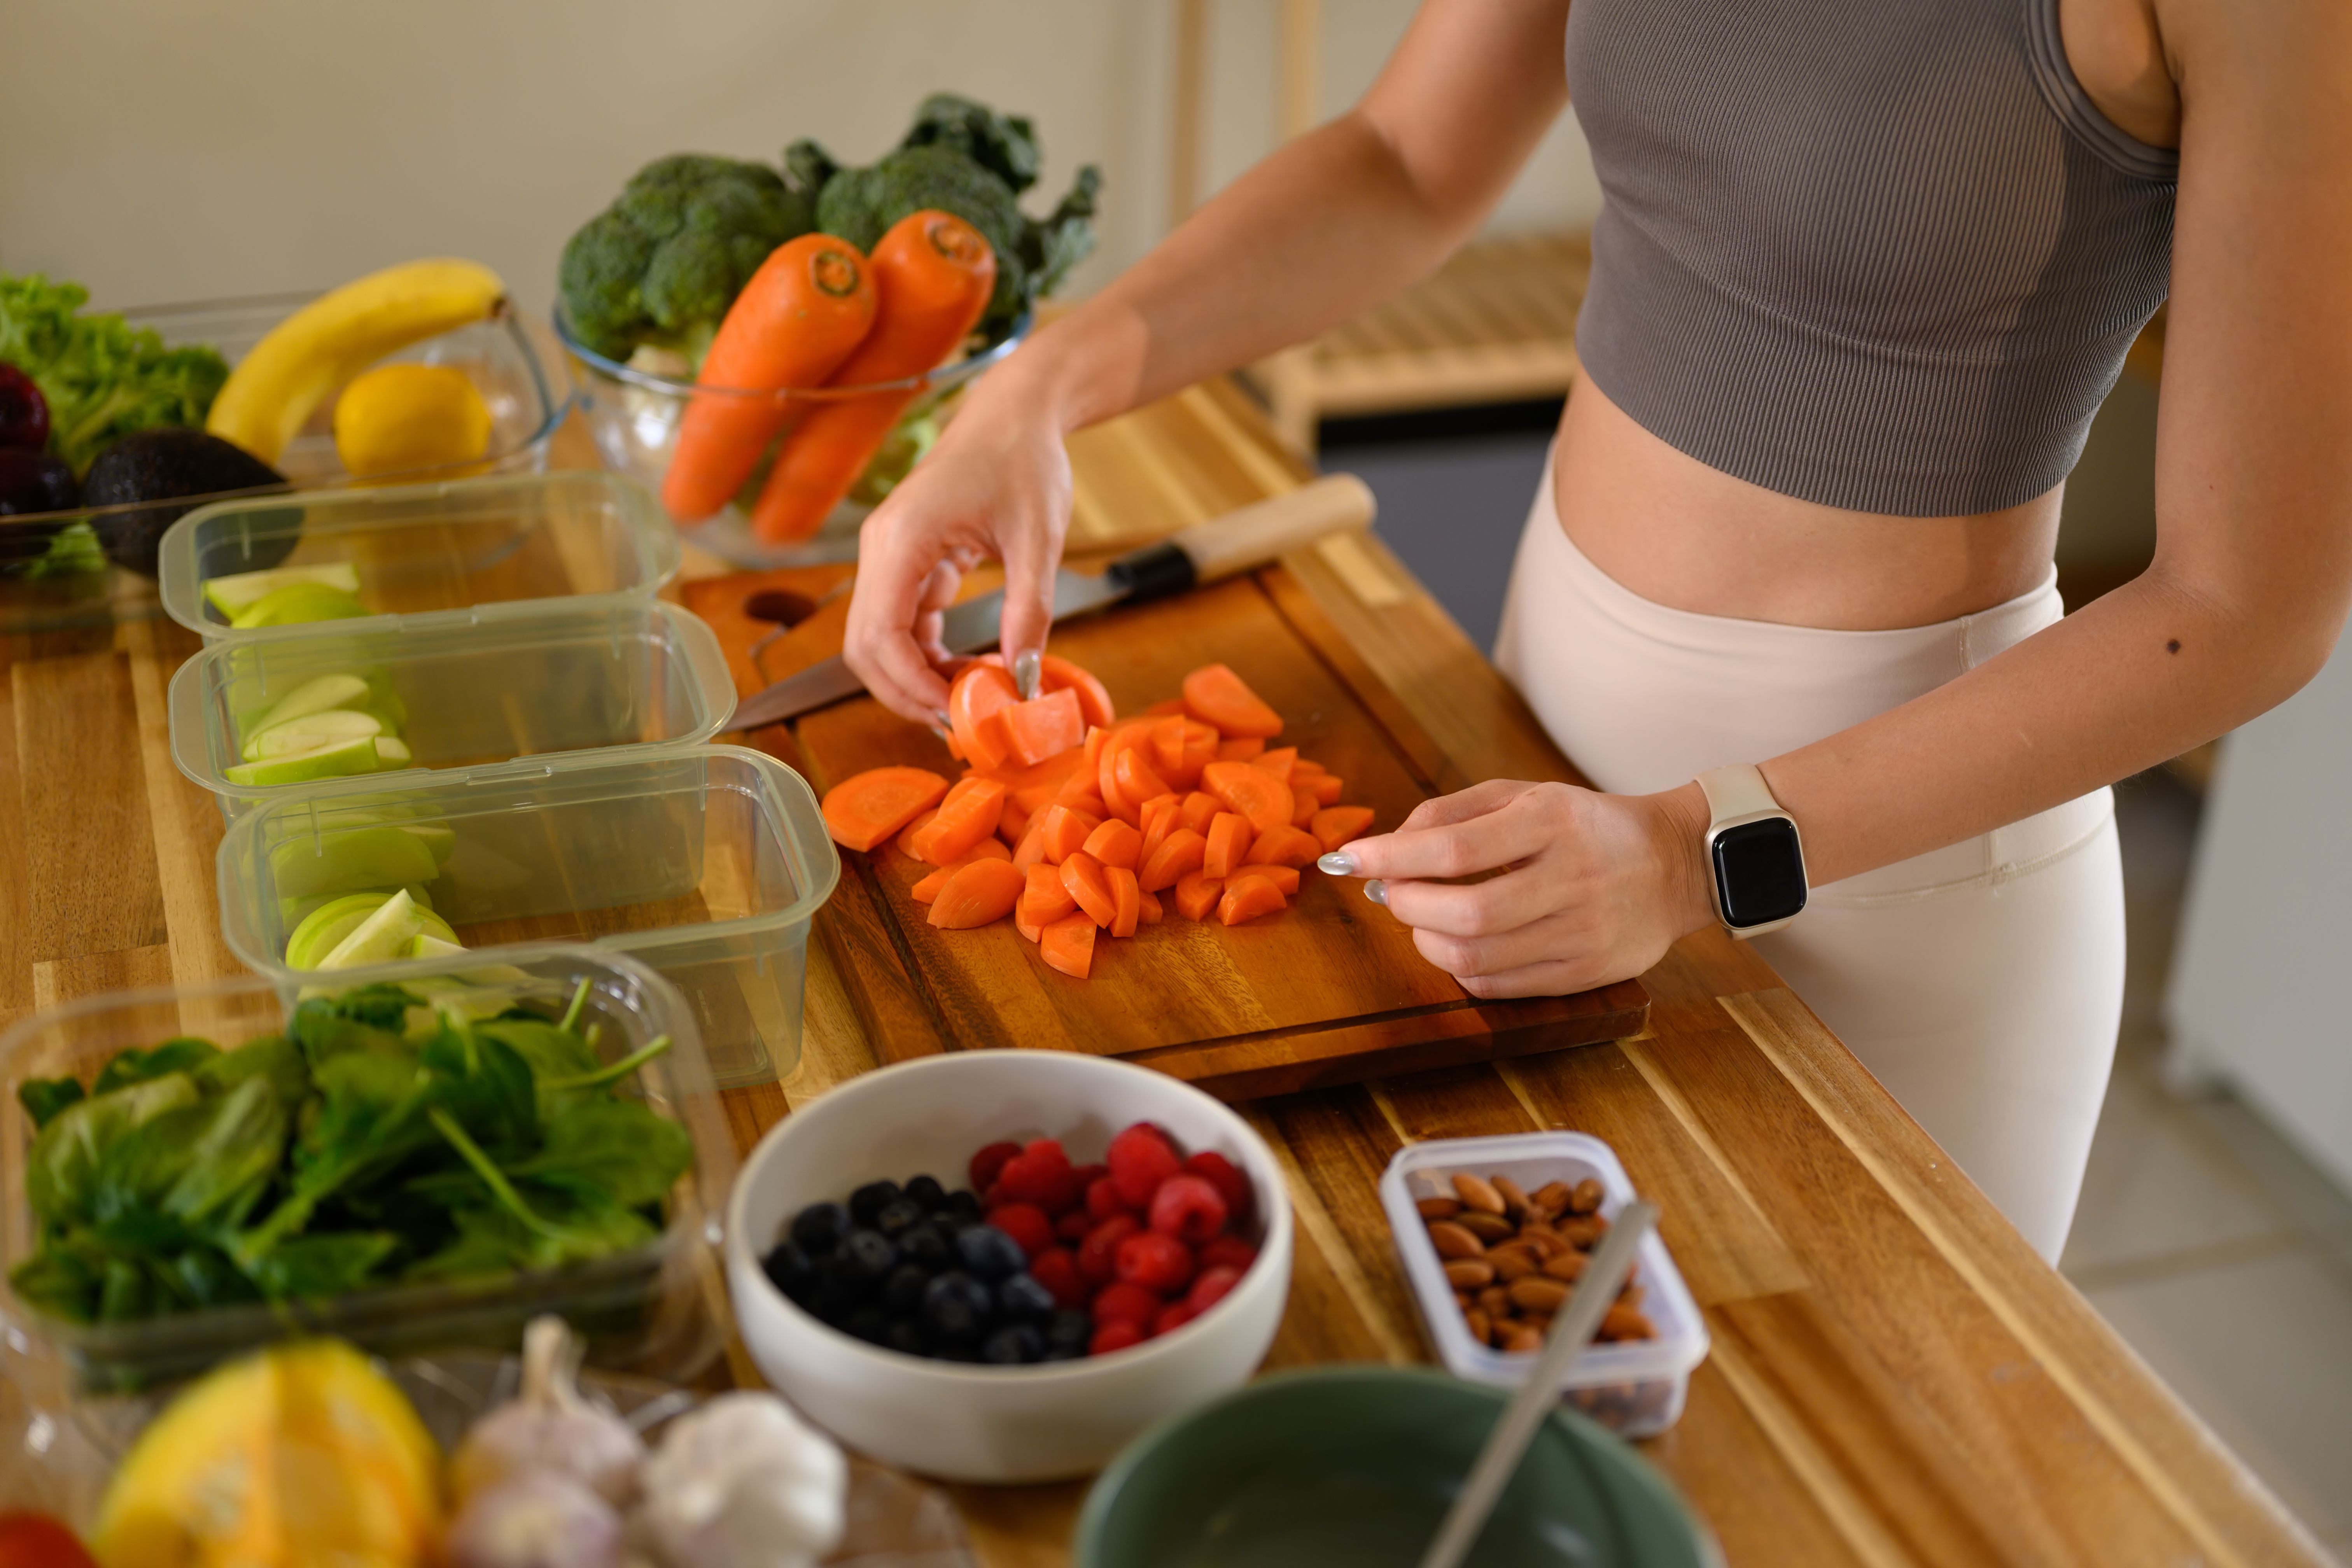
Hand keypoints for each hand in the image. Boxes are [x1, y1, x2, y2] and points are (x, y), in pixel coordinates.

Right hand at [842, 360, 1075, 725]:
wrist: (1017, 413)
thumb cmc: (1025, 460)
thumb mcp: (1039, 539)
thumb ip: (1030, 611)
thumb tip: (1023, 681)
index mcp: (902, 539)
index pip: (880, 635)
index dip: (911, 687)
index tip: (957, 717)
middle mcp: (881, 548)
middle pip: (865, 647)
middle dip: (905, 693)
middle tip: (960, 725)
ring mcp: (890, 555)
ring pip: (879, 640)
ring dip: (915, 678)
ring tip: (969, 704)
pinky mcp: (907, 560)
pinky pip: (902, 623)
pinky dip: (928, 655)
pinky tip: (968, 671)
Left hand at [1326, 780, 1716, 996]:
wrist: (1676, 864)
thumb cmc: (1585, 825)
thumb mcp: (1524, 795)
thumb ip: (1452, 813)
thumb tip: (1389, 846)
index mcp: (1552, 822)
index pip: (1454, 849)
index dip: (1392, 858)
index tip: (1351, 860)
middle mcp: (1570, 878)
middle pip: (1464, 913)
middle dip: (1407, 906)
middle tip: (1391, 893)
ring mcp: (1582, 933)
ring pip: (1476, 958)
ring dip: (1427, 941)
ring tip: (1422, 920)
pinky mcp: (1587, 974)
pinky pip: (1500, 986)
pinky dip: (1461, 969)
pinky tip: (1457, 944)